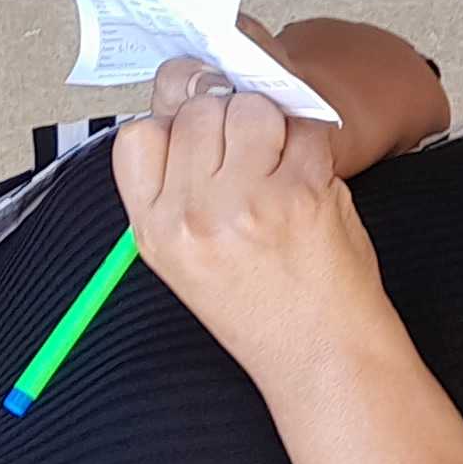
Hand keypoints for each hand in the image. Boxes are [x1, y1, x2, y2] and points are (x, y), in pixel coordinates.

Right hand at [114, 75, 382, 367]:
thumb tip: (187, 110)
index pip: (140, 135)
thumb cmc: (267, 312)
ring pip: (249, 108)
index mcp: (155, 231)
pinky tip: (311, 177)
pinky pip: (302, 127)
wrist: (322, 355)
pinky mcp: (301, 191)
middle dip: (227, 120)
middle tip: (250, 155)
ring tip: (280, 163)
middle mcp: (193, 215)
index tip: (201, 141)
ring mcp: (247, 201)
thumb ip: (177, 191)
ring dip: (270, 123)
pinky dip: (312, 142)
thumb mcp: (186, 261)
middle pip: (197, 112)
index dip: (173, 126)